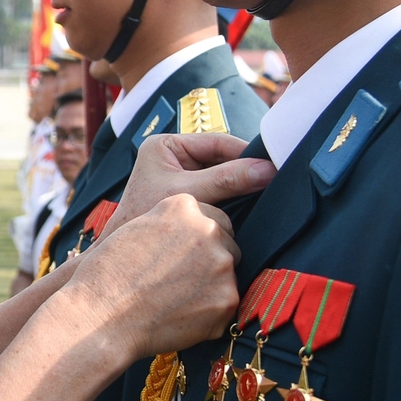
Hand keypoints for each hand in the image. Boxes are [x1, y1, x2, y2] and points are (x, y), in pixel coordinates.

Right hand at [60, 193, 239, 372]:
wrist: (100, 315)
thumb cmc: (107, 274)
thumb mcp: (137, 228)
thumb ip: (171, 225)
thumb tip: (194, 236)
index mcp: (184, 205)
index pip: (214, 219)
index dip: (199, 242)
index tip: (181, 259)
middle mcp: (208, 228)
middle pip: (228, 244)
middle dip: (211, 262)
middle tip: (178, 282)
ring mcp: (222, 264)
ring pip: (228, 276)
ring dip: (210, 288)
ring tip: (174, 301)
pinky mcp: (228, 298)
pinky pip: (227, 305)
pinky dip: (208, 315)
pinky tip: (179, 317)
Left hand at [103, 133, 274, 241]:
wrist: (124, 259)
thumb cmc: (145, 220)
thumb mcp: (190, 194)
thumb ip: (226, 180)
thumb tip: (267, 170)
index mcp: (166, 145)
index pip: (216, 142)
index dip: (246, 152)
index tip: (272, 163)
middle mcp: (174, 157)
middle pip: (223, 159)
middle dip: (246, 170)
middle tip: (275, 178)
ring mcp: (182, 178)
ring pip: (224, 177)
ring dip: (242, 186)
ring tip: (266, 192)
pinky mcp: (189, 198)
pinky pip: (219, 194)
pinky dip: (233, 200)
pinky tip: (249, 208)